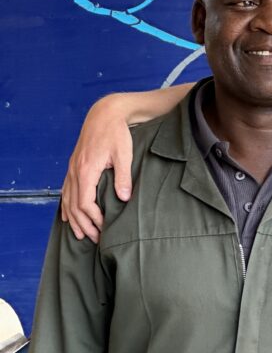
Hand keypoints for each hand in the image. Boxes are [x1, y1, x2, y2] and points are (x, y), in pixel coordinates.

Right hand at [61, 95, 133, 241]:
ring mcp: (72, 168)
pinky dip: (65, 205)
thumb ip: (123, 177)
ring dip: (73, 219)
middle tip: (96, 239)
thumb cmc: (116, 133)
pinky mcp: (74, 165)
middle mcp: (75, 171)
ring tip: (80, 234)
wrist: (105, 113)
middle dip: (84, 224)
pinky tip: (66, 216)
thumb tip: (123, 199)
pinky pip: (66, 190)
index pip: (85, 203)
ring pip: (67, 199)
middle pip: (74, 205)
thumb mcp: (124, 154)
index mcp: (86, 170)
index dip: (94, 219)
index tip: (105, 229)